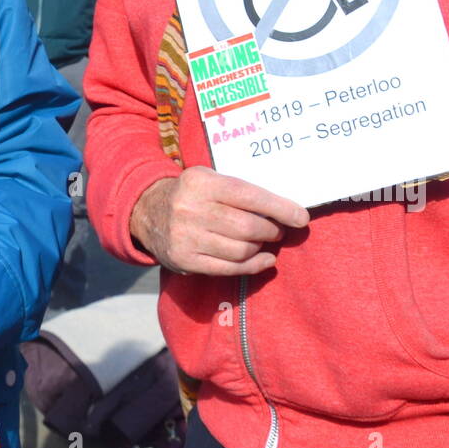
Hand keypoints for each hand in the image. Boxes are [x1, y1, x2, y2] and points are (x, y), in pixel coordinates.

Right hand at [129, 167, 308, 276]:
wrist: (147, 212)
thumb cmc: (192, 194)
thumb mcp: (209, 179)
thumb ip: (241, 190)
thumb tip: (286, 210)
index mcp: (200, 182)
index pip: (248, 196)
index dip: (279, 208)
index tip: (301, 217)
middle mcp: (190, 209)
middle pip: (247, 227)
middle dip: (271, 230)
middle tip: (278, 230)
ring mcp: (186, 237)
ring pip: (240, 249)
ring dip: (261, 247)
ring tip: (265, 241)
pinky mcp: (185, 260)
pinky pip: (229, 268)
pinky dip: (253, 265)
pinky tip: (264, 259)